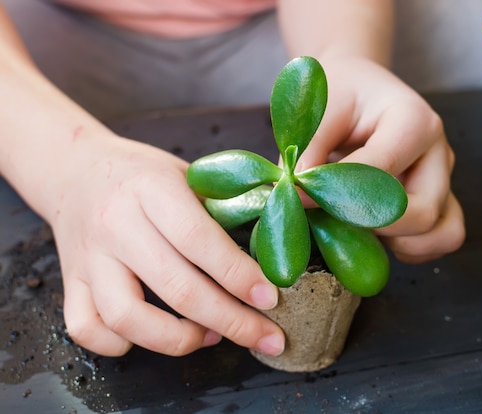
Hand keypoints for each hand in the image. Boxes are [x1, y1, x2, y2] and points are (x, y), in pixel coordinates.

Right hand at [48, 135, 283, 356]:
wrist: (77, 170)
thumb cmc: (143, 176)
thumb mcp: (186, 174)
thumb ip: (224, 206)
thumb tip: (275, 243)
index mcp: (152, 191)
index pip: (199, 240)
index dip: (239, 275)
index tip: (270, 298)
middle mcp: (116, 225)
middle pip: (176, 288)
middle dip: (231, 321)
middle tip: (265, 336)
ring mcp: (89, 258)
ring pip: (126, 318)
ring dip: (178, 340)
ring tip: (210, 336)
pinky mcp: (70, 282)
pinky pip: (86, 328)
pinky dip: (120, 344)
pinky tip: (152, 337)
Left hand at [297, 56, 464, 262]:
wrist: (360, 88)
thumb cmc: (342, 93)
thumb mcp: (320, 107)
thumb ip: (309, 147)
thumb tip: (297, 191)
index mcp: (414, 120)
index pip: (382, 169)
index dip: (337, 190)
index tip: (299, 194)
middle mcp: (437, 153)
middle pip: (422, 212)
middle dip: (372, 224)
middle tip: (331, 216)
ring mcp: (443, 180)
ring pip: (441, 232)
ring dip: (396, 242)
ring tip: (356, 225)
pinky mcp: (440, 202)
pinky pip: (441, 239)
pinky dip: (410, 248)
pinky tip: (375, 233)